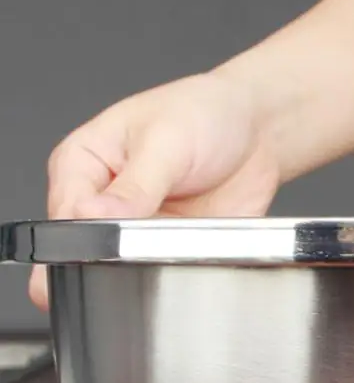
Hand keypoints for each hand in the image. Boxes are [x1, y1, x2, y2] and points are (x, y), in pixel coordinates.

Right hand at [32, 71, 280, 309]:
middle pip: (90, 246)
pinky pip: (168, 269)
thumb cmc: (204, 113)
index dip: (87, 232)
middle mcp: (103, 198)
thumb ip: (135, 185)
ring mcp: (137, 225)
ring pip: (128, 265)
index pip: (65, 213)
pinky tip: (198, 247)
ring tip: (183, 233)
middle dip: (120, 251)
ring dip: (154, 260)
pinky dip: (181, 265)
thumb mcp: (167, 141)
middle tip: (154, 237)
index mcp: (82, 163)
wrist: (260, 127)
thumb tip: (93, 213)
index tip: (119, 233)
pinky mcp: (170, 244)